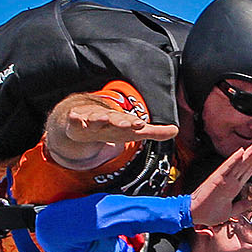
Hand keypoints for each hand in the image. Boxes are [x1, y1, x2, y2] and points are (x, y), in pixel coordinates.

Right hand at [45, 93, 177, 169]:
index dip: (135, 123)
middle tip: (127, 123)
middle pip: (114, 120)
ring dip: (99, 118)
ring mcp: (91, 120)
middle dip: (120, 121)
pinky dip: (76, 120)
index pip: (130, 123)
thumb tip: (176, 130)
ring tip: (102, 118)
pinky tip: (76, 119)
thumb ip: (154, 132)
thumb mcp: (133, 132)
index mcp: (122, 122)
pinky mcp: (77, 123)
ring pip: (95, 119)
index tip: (141, 124)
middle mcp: (108, 119)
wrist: (85, 120)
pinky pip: (75, 121)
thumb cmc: (113, 128)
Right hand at [188, 143, 251, 226]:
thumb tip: (249, 203)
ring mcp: (224, 179)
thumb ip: (239, 206)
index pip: (246, 173)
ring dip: (248, 154)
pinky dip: (234, 159)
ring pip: (239, 164)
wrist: (194, 215)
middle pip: (245, 165)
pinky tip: (241, 151)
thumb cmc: (208, 213)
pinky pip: (227, 167)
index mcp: (233, 188)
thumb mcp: (229, 211)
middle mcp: (230, 181)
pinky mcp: (216, 179)